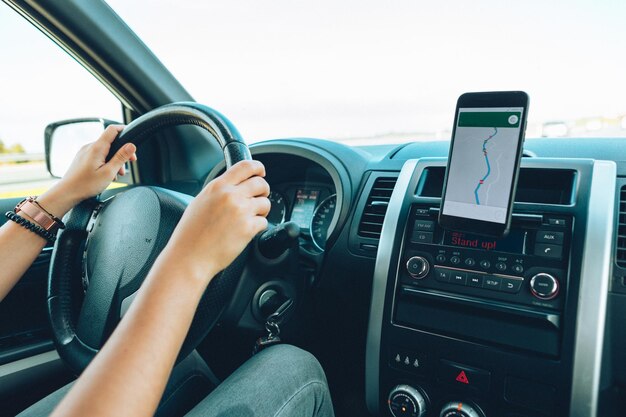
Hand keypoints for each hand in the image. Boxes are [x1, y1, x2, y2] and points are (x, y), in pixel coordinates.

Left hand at [37, 125, 136, 216]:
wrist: (67, 192)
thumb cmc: (86, 185)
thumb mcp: (109, 172)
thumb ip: (121, 157)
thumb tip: (131, 145)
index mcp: (97, 148)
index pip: (112, 130)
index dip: (124, 130)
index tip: (132, 136)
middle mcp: (89, 147)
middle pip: (110, 142)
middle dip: (121, 152)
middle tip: (128, 164)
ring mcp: (84, 152)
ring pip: (104, 150)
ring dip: (114, 160)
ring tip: (116, 174)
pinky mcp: (82, 157)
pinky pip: (97, 155)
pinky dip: (105, 162)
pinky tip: (106, 174)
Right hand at [163, 160, 269, 282]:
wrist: (190, 257)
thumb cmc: (191, 234)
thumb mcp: (200, 202)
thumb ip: (218, 191)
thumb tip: (234, 186)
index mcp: (218, 187)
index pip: (246, 166)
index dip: (258, 167)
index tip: (261, 172)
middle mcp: (230, 196)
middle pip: (260, 183)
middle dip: (263, 191)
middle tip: (258, 199)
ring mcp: (241, 211)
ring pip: (265, 203)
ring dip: (261, 211)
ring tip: (250, 218)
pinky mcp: (248, 228)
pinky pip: (264, 222)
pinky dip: (258, 226)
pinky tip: (246, 231)